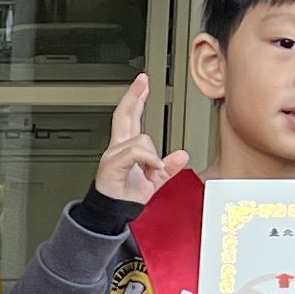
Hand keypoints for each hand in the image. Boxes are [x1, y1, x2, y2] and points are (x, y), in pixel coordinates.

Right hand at [97, 73, 190, 208]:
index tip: (143, 84)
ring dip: (152, 154)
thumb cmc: (126, 197)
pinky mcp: (112, 164)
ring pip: (141, 139)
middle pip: (124, 115)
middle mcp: (117, 148)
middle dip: (134, 95)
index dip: (136, 99)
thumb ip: (168, 167)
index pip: (130, 117)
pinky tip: (153, 168)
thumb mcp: (155, 181)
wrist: (114, 213)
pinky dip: (148, 159)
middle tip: (143, 80)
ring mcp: (113, 155)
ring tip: (154, 170)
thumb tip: (182, 156)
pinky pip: (136, 153)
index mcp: (125, 148)